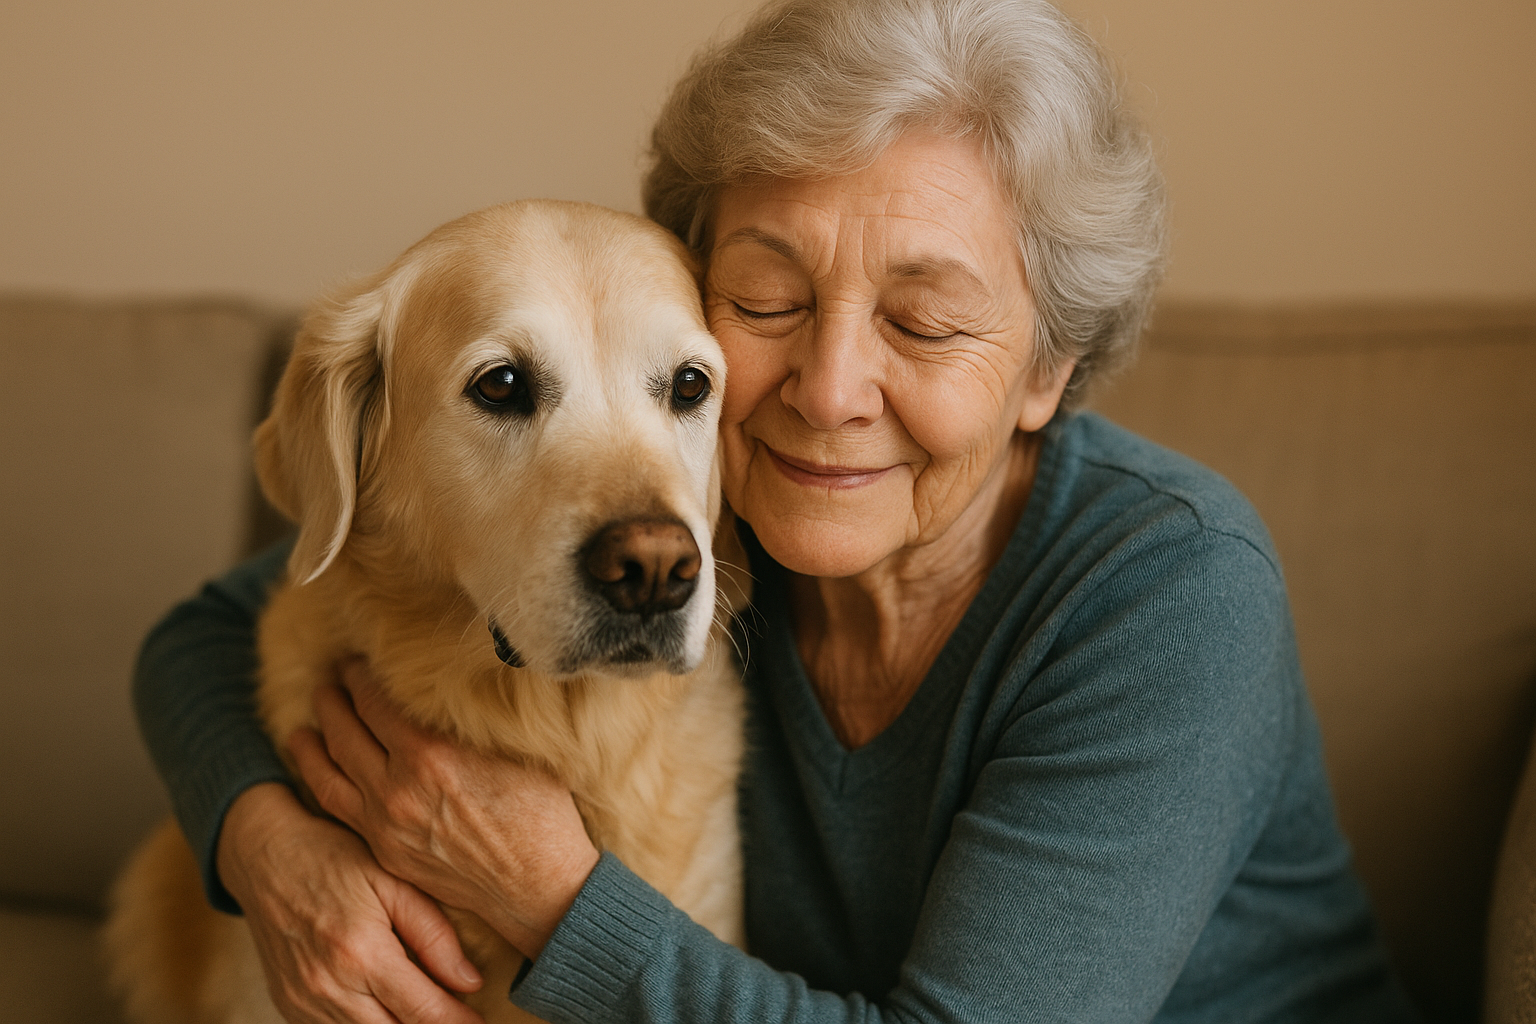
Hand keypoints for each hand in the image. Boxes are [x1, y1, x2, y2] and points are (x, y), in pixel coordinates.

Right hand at [217, 782, 484, 1023]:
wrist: (264, 855)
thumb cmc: (335, 858)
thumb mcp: (392, 880)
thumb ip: (433, 933)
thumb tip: (470, 982)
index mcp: (361, 953)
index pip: (423, 1011)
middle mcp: (328, 988)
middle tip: (461, 1021)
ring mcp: (304, 1003)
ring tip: (426, 1016)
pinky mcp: (289, 1007)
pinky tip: (387, 1013)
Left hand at [289, 660, 599, 959]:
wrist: (536, 885)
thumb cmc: (540, 811)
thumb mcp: (515, 747)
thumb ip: (473, 717)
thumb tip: (454, 682)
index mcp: (430, 752)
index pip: (376, 700)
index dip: (361, 675)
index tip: (357, 660)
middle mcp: (397, 786)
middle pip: (345, 729)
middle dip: (334, 698)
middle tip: (332, 677)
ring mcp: (384, 822)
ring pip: (328, 770)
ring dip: (314, 738)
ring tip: (309, 719)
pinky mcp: (384, 848)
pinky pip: (337, 806)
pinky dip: (319, 779)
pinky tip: (316, 766)